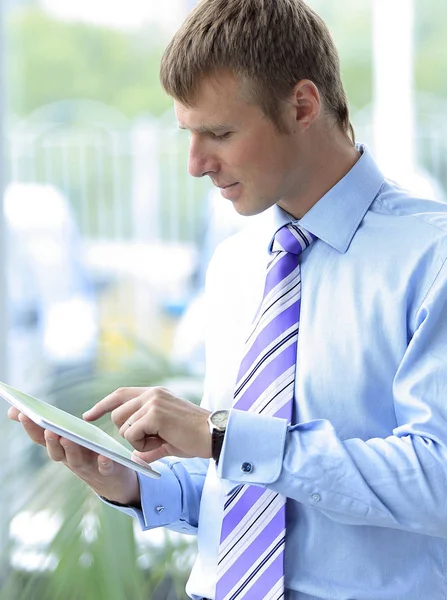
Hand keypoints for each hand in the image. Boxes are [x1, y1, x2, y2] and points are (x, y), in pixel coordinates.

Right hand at [7, 406, 140, 505]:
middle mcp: (70, 459)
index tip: (22, 413)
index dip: (31, 427)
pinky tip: (103, 456)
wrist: (111, 480)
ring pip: (76, 460)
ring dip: (70, 450)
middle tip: (48, 429)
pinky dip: (103, 463)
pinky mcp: (107, 470)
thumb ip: (44, 425)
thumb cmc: (84, 452)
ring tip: (67, 438)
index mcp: (59, 448)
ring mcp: (88, 466)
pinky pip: (104, 468)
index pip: (41, 438)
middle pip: (56, 452)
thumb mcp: (64, 437)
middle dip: (51, 441)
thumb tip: (12, 410)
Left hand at [83, 387, 211, 462]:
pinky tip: (163, 442)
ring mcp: (152, 401)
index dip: (103, 405)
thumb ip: (147, 441)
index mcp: (154, 394)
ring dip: (139, 441)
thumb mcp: (166, 437)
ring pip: (124, 427)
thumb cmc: (193, 437)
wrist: (214, 435)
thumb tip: (133, 455)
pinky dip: (143, 444)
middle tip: (153, 441)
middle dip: (128, 433)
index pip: (120, 394)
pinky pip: (133, 434)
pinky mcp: (154, 413)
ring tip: (162, 440)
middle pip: (118, 415)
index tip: (88, 416)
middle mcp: (152, 394)